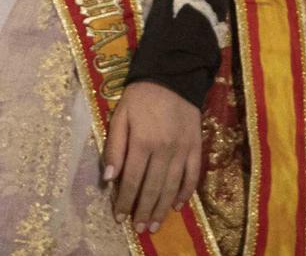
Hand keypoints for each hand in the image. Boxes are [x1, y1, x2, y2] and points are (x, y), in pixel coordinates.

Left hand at [102, 81, 201, 233]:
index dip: (124, 201)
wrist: (173, 76)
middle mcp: (163, 150)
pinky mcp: (196, 148)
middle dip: (143, 210)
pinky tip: (176, 206)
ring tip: (154, 225)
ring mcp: (182, 151)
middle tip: (138, 228)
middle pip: (152, 188)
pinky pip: (192, 176)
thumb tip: (109, 178)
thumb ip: (114, 147)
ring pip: (171, 187)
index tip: (119, 217)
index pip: (131, 179)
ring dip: (162, 209)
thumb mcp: (119, 116)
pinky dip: (185, 193)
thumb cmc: (140, 96)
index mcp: (141, 142)